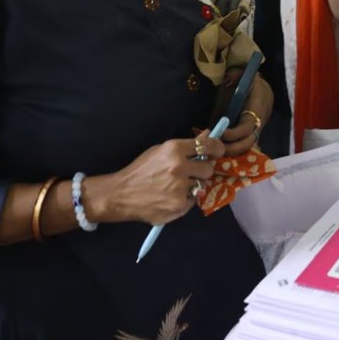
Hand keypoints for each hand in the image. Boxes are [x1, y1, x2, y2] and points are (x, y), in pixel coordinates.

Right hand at [88, 130, 224, 225]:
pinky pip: (193, 200)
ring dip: (192, 186)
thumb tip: (208, 134)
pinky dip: (185, 199)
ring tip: (174, 186)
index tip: (218, 151)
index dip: (217, 148)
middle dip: (202, 171)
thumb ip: (186, 145)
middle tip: (190, 173)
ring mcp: (180, 188)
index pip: (208, 145)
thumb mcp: (160, 151)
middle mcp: (179, 167)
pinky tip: (169, 197)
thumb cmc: (140, 171)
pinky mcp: (179, 205)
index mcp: (174, 149)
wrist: (120, 195)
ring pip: (201, 185)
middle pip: (208, 168)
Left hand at [220, 73, 272, 155]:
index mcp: (258, 107)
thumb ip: (233, 76)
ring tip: (215, 150)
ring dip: (232, 151)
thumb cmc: (248, 80)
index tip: (220, 132)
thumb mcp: (241, 74)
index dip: (234, 133)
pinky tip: (221, 150)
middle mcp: (260, 121)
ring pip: (248, 146)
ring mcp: (257, 128)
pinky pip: (245, 144)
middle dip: (232, 148)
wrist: (261, 85)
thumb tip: (226, 82)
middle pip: (249, 141)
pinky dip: (235, 149)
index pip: (248, 126)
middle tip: (214, 148)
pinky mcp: (252, 132)